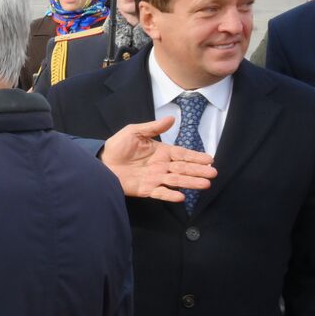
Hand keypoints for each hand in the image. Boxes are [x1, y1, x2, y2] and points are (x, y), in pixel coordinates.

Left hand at [100, 117, 216, 201]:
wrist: (100, 162)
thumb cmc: (117, 146)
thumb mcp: (134, 131)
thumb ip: (153, 127)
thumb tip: (172, 118)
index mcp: (161, 152)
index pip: (182, 154)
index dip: (196, 157)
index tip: (210, 159)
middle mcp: (161, 166)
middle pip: (183, 168)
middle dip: (198, 171)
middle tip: (213, 173)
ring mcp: (154, 178)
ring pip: (176, 181)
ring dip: (190, 183)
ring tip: (205, 184)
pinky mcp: (145, 189)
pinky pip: (160, 192)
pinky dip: (170, 195)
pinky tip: (181, 197)